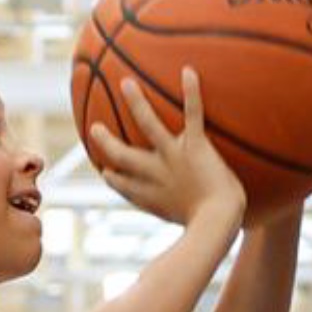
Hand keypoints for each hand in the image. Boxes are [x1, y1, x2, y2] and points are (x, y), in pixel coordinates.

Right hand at [90, 68, 244, 225]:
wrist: (217, 220)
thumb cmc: (212, 230)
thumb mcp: (195, 232)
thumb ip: (194, 228)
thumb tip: (204, 241)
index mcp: (151, 193)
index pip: (124, 184)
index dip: (113, 176)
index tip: (105, 171)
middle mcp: (155, 172)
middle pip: (122, 155)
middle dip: (105, 141)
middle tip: (94, 129)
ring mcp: (173, 156)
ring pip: (148, 124)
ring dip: (136, 102)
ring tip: (125, 83)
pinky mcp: (194, 146)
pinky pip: (192, 113)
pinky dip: (191, 92)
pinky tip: (188, 70)